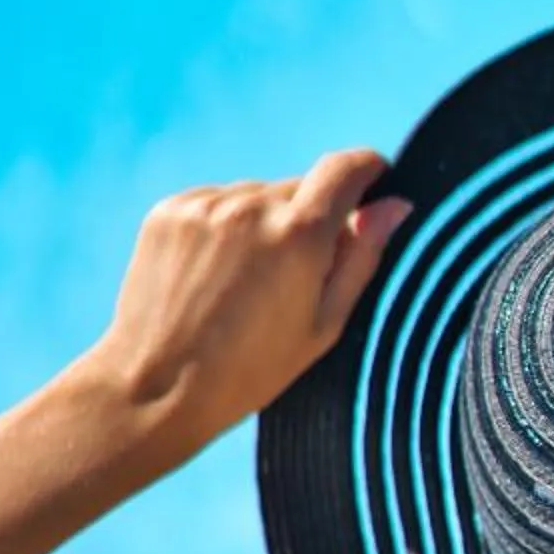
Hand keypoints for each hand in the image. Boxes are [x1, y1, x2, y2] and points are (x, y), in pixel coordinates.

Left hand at [86, 151, 414, 456]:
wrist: (157, 385)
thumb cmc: (250, 370)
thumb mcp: (323, 325)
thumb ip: (363, 258)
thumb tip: (396, 207)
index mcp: (298, 236)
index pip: (347, 168)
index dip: (369, 170)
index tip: (375, 183)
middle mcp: (250, 206)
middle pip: (301, 188)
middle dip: (310, 220)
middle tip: (295, 278)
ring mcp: (205, 205)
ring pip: (258, 196)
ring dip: (264, 225)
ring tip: (246, 284)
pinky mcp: (170, 210)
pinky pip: (218, 203)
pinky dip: (225, 228)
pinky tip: (214, 277)